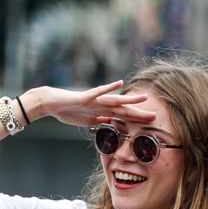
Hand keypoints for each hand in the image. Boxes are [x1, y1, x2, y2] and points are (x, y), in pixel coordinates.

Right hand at [19, 82, 156, 129]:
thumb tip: (112, 124)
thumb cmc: (69, 111)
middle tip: (154, 116)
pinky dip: (109, 88)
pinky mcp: (86, 97)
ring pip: (116, 100)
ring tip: (143, 98)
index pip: (123, 117)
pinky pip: (99, 92)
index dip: (136, 121)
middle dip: (138, 114)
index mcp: (103, 112)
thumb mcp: (89, 121)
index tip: (150, 124)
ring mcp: (95, 100)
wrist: (53, 103)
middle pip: (123, 110)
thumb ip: (101, 121)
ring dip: (129, 100)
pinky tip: (119, 83)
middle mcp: (102, 105)